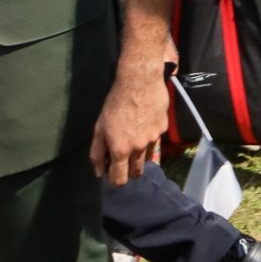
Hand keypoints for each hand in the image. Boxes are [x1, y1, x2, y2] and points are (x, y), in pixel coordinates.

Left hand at [91, 53, 170, 184]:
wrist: (140, 82)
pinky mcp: (163, 129)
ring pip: (146, 158)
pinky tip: (143, 124)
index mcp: (121, 150)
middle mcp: (139, 149)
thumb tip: (99, 173)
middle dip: (128, 171)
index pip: (120, 179)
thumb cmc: (115, 104)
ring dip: (138, 156)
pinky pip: (155, 141)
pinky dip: (148, 139)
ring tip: (133, 138)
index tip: (111, 173)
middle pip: (136, 173)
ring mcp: (153, 139)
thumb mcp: (99, 128)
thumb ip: (97, 153)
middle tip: (122, 159)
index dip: (114, 180)